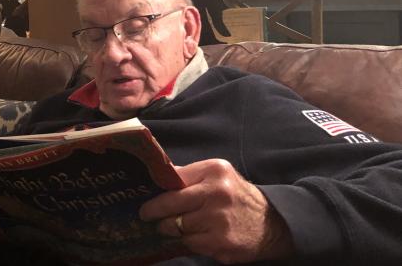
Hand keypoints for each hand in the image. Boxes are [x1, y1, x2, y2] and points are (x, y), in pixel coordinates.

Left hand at [139, 159, 293, 263]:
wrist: (272, 223)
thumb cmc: (235, 196)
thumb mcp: (217, 175)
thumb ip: (188, 175)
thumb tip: (156, 177)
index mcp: (214, 171)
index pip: (172, 180)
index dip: (155, 193)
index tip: (143, 201)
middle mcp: (217, 194)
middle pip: (169, 206)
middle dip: (154, 214)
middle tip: (147, 217)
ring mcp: (220, 220)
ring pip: (176, 228)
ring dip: (170, 230)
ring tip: (171, 227)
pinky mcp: (222, 243)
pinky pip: (190, 244)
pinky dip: (188, 242)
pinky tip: (194, 237)